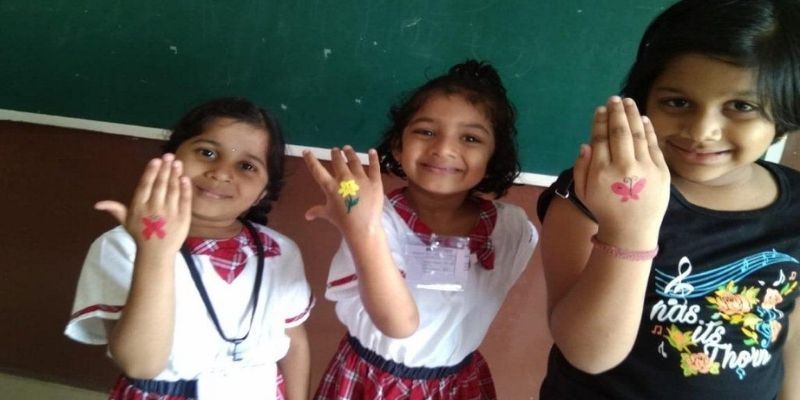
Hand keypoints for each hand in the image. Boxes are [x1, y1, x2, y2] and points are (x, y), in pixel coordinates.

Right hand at [95, 153, 192, 253]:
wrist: (156, 254)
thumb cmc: (141, 236)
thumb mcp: (126, 222)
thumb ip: (115, 209)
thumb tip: (97, 204)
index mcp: (139, 207)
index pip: (145, 186)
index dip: (151, 172)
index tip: (156, 160)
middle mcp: (154, 208)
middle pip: (160, 185)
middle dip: (164, 169)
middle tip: (169, 156)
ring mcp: (170, 212)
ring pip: (173, 190)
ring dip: (175, 175)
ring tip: (177, 163)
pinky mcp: (183, 218)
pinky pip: (185, 200)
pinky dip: (185, 189)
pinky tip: (185, 178)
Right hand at [303, 146, 383, 238]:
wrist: (362, 226)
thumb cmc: (343, 221)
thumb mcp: (328, 214)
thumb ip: (317, 211)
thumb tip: (307, 215)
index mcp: (330, 186)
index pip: (317, 170)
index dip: (311, 160)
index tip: (307, 151)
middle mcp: (345, 178)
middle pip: (338, 161)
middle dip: (335, 154)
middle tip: (335, 150)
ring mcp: (361, 178)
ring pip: (354, 161)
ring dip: (350, 153)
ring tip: (347, 148)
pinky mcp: (375, 181)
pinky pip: (374, 167)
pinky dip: (373, 158)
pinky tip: (372, 151)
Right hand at [573, 96, 669, 247]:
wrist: (632, 231)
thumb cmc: (605, 210)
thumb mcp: (583, 192)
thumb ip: (581, 167)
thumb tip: (586, 144)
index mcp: (601, 172)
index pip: (600, 138)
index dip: (600, 121)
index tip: (600, 110)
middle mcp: (623, 166)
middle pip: (620, 132)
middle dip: (616, 112)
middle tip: (615, 98)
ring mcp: (645, 168)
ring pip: (638, 134)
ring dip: (633, 115)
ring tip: (628, 102)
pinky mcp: (661, 171)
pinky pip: (653, 145)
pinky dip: (648, 130)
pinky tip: (643, 118)